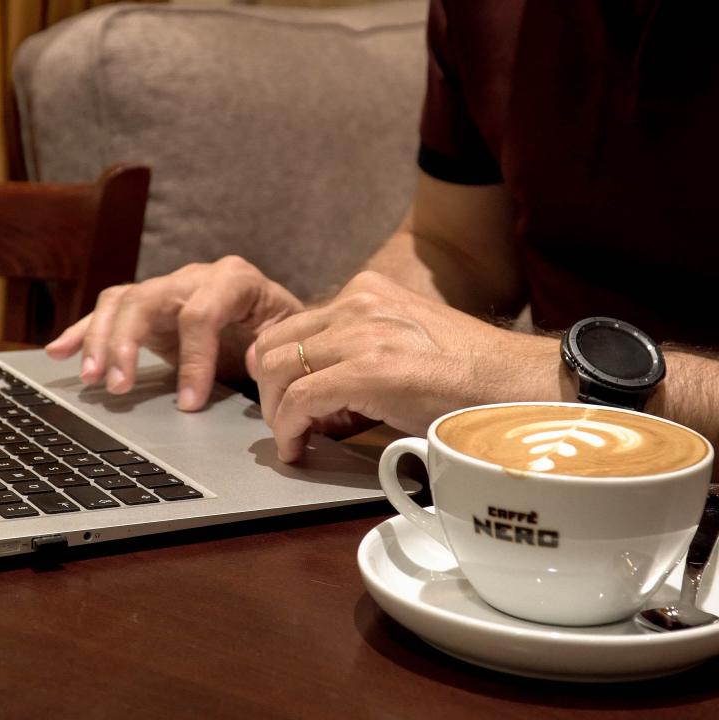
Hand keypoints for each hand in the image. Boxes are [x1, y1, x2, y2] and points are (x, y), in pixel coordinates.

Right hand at [46, 256, 302, 410]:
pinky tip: (58, 351)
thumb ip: (270, 346)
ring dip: (99, 340)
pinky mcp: (147, 306)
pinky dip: (82, 331)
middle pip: (147, 300)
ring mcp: (166, 288)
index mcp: (234, 280)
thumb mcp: (286, 336)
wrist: (273, 317)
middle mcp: (194, 277)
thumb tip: (248, 360)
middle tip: (117, 388)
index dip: (193, 359)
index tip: (189, 403)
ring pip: (121, 303)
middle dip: (127, 344)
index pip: (201, 314)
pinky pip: (108, 310)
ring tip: (91, 379)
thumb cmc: (280, 330)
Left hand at [254, 271, 566, 461]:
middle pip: (273, 345)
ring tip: (294, 438)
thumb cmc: (470, 376)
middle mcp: (359, 303)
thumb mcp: (405, 343)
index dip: (280, 370)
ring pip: (277, 371)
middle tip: (286, 422)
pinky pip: (300, 400)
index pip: (291, 327)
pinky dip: (289, 429)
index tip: (286, 400)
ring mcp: (362, 334)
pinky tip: (298, 448)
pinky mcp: (368, 370)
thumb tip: (321, 389)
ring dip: (277, 412)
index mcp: (367, 292)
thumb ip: (360, 350)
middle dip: (270, 390)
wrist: (519, 385)